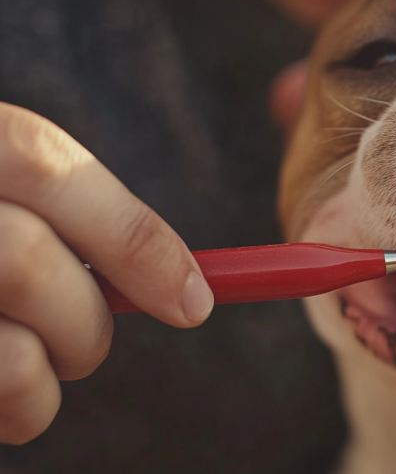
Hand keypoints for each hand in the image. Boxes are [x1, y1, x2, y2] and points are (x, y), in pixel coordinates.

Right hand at [0, 103, 213, 443]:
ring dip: (42, 378)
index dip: (134, 238)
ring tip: (35, 373)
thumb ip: (56, 217)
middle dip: (83, 322)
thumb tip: (184, 288)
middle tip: (85, 346)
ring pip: (9, 353)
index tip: (195, 301)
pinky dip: (8, 409)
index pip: (43, 166)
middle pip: (25, 261)